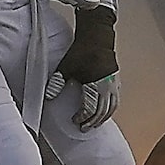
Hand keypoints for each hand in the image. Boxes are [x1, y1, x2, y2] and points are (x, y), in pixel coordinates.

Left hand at [48, 6, 120, 129]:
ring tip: (94, 123)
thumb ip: (57, 83)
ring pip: (112, 107)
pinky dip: (111, 108)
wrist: (97, 36)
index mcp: (96, 86)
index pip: (90, 109)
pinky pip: (116, 99)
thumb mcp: (66, 67)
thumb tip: (48, 97)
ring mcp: (114, 84)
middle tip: (84, 128)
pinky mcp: (116, 79)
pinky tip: (105, 110)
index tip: (75, 122)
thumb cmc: (82, 51)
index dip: (83, 118)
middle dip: (93, 122)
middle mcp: (108, 87)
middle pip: (103, 112)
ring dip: (103, 117)